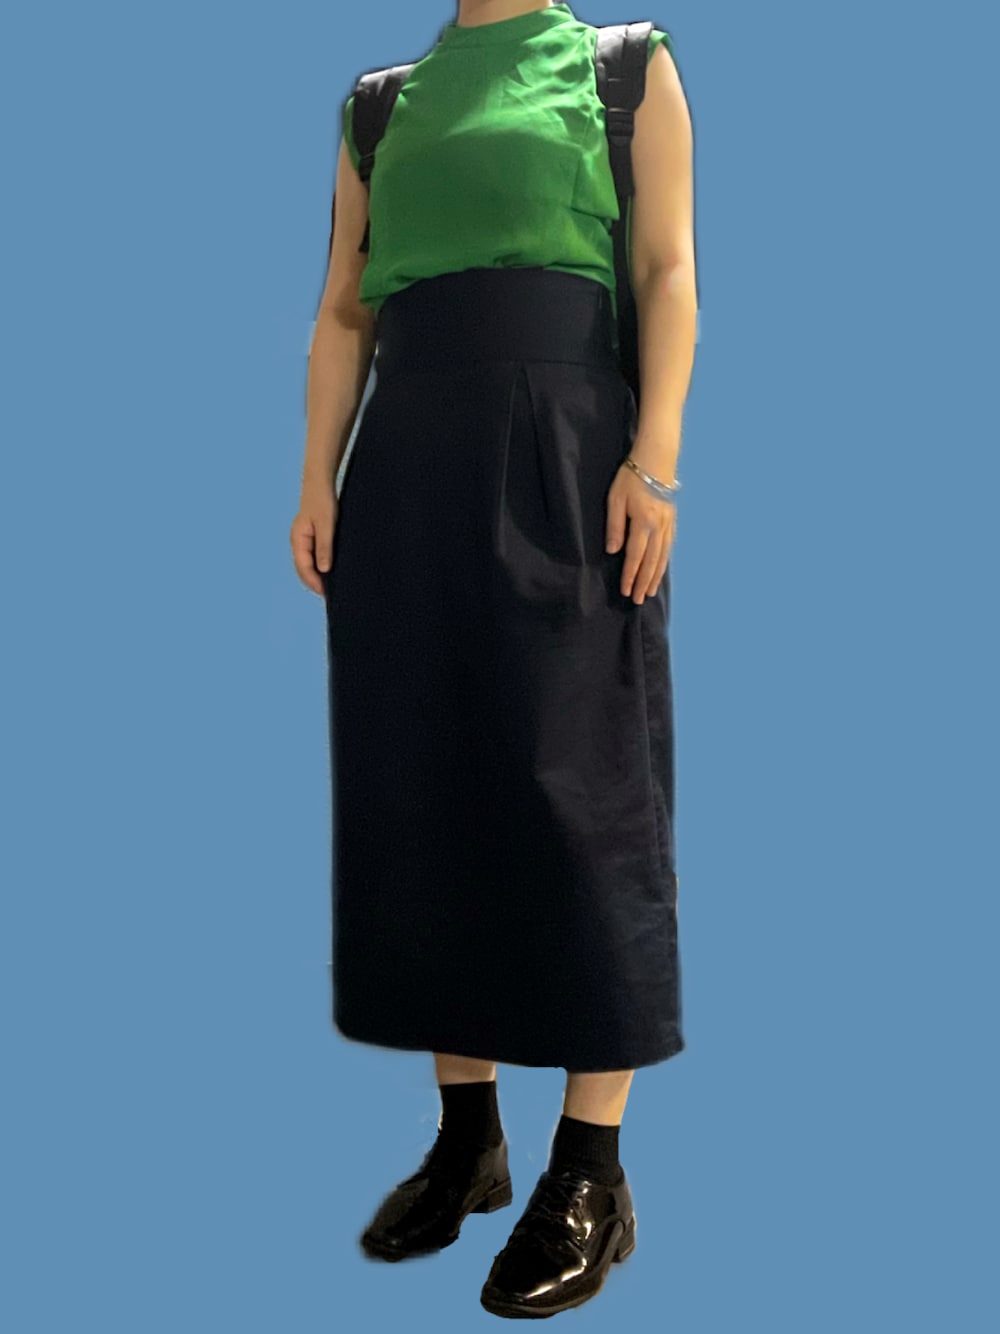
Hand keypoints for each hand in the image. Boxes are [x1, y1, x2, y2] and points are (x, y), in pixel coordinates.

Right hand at [291, 485, 338, 595]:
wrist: (319, 483)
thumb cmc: (322, 501)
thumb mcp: (326, 525)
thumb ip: (325, 547)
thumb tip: (323, 570)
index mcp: (298, 539)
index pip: (304, 568)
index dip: (314, 582)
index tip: (327, 593)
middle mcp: (297, 542)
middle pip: (303, 569)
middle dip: (315, 583)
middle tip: (331, 595)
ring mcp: (303, 540)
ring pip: (307, 564)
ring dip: (317, 576)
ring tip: (332, 586)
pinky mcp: (310, 537)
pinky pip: (312, 557)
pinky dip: (320, 566)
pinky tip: (330, 570)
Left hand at [605, 461, 675, 603]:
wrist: (656, 460)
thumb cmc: (631, 478)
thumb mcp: (615, 500)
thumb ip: (615, 526)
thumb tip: (613, 551)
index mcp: (643, 523)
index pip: (635, 556)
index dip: (630, 576)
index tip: (626, 591)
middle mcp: (658, 527)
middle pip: (651, 562)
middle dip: (644, 582)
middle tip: (639, 600)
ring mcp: (667, 524)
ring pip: (662, 557)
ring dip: (656, 576)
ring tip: (650, 591)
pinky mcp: (671, 520)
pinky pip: (669, 547)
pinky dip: (664, 562)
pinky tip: (660, 570)